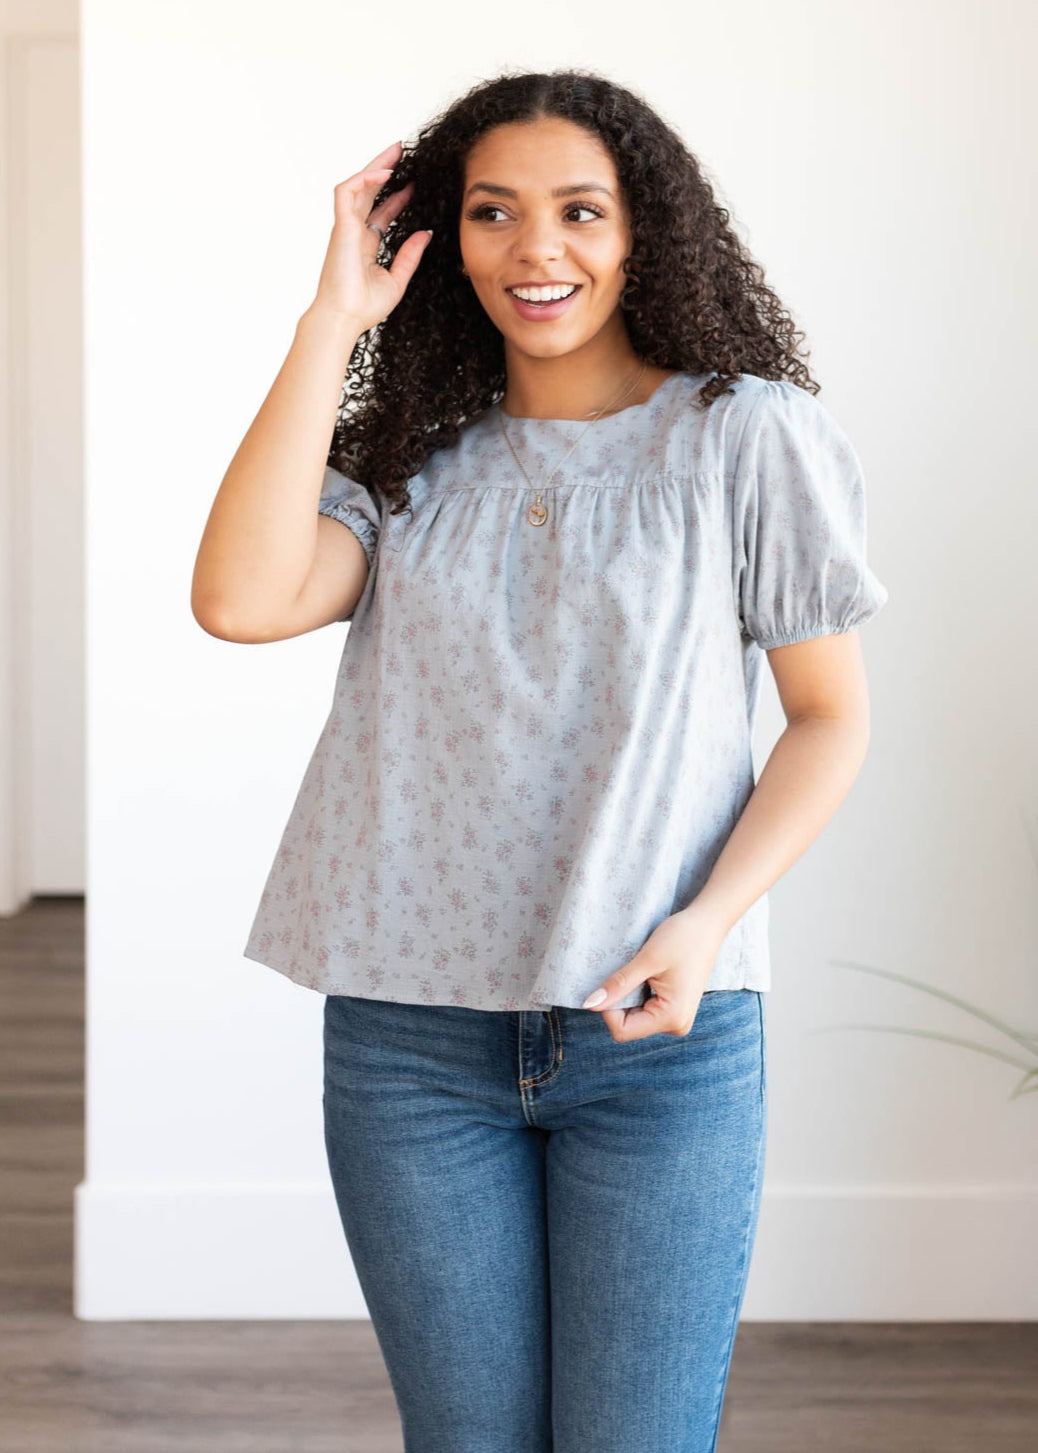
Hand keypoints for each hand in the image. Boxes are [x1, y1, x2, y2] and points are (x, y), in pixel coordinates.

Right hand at [311, 140, 431, 333]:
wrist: (344, 319)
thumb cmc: (364, 307)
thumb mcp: (397, 279)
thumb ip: (410, 255)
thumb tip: (425, 233)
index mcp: (365, 245)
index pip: (381, 213)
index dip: (397, 197)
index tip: (414, 184)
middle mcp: (353, 232)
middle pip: (368, 192)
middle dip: (384, 170)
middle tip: (403, 152)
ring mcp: (345, 228)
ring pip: (357, 185)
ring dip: (375, 167)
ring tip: (396, 152)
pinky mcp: (340, 226)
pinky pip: (347, 192)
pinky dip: (365, 179)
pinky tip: (386, 174)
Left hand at [581, 902, 726, 1041]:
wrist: (708, 924)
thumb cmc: (682, 938)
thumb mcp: (647, 960)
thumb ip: (619, 985)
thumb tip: (589, 1004)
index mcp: (672, 1018)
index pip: (622, 1030)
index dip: (608, 1008)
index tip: (616, 980)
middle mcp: (676, 1025)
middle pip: (628, 1026)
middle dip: (620, 1001)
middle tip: (632, 972)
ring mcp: (677, 1018)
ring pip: (634, 1018)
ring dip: (629, 996)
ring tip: (643, 971)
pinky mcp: (675, 1009)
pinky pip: (645, 1010)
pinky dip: (638, 993)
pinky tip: (649, 974)